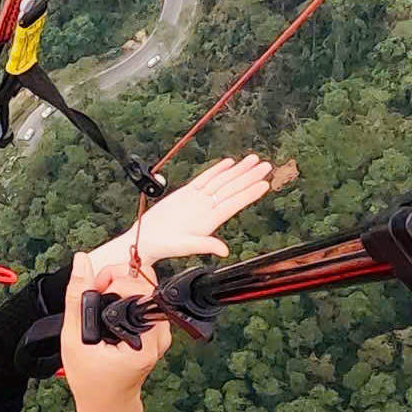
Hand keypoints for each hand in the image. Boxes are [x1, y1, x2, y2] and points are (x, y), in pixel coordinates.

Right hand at [59, 252, 170, 411]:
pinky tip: (109, 307)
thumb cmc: (90, 380)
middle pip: (147, 284)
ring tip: (100, 298)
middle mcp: (159, 335)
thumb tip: (80, 262)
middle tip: (95, 289)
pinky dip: (127, 298)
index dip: (115, 278)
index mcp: (144, 341)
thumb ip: (77, 298)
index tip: (94, 287)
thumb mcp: (75, 340)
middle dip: (118, 278)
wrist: (106, 404)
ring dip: (122, 287)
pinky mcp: (158, 333)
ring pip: (147, 291)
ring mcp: (162, 334)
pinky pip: (147, 303)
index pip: (140, 288)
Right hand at [88, 154, 273, 274]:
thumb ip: (205, 245)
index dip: (248, 193)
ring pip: (221, 181)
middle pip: (231, 189)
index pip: (233, 203)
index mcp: (208, 221)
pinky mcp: (186, 194)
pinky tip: (228, 163)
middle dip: (249, 176)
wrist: (145, 239)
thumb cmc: (163, 246)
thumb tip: (224, 251)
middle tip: (266, 166)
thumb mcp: (184, 247)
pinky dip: (216, 170)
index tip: (263, 184)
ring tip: (253, 160)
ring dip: (238, 171)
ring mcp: (197, 200)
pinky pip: (204, 179)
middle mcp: (206, 208)